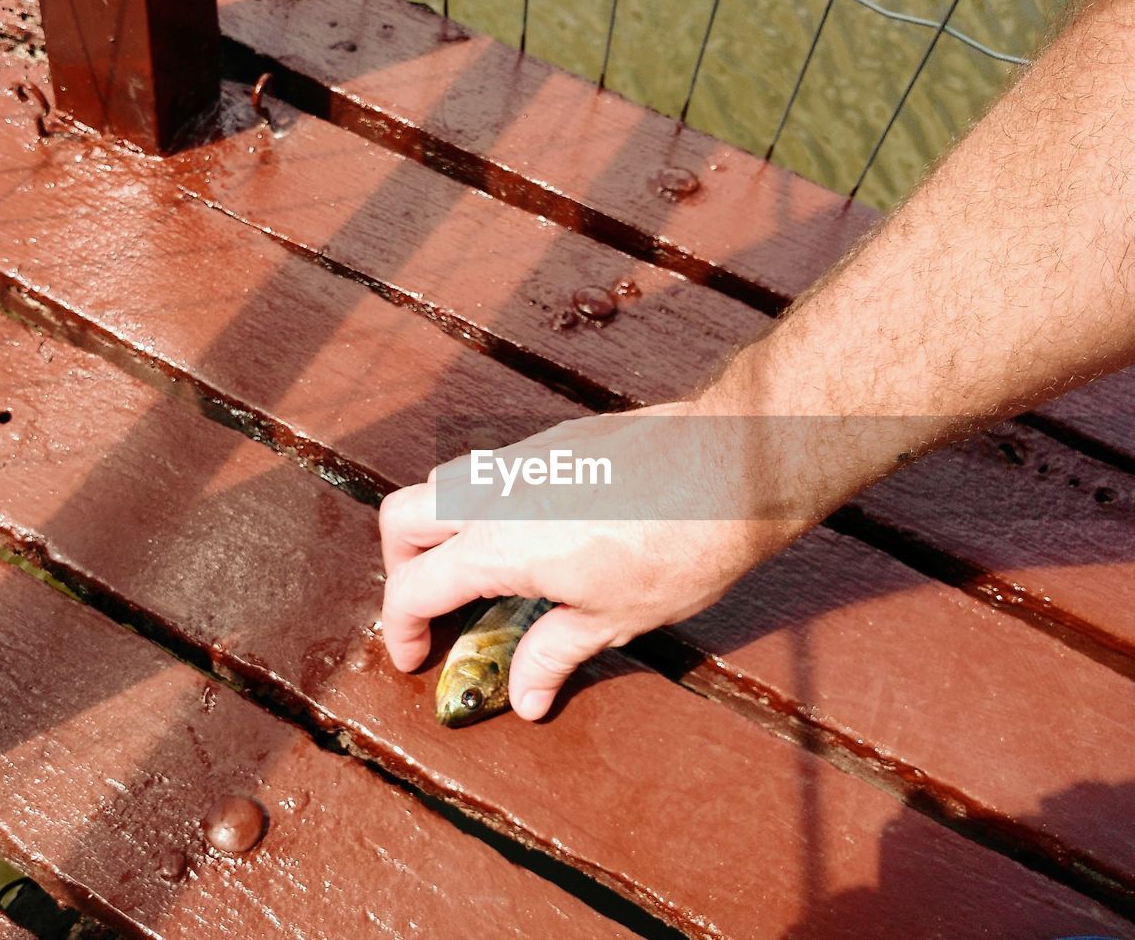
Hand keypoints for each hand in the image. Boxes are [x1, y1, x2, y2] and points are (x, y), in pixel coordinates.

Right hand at [378, 400, 796, 720]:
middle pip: (403, 517)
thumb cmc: (679, 546)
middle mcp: (497, 492)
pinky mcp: (561, 438)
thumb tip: (524, 696)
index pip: (414, 587)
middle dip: (401, 566)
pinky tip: (534, 536)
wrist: (732, 468)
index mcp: (498, 545)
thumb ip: (553, 654)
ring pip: (448, 483)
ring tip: (482, 573)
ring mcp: (527, 456)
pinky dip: (487, 503)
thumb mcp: (612, 619)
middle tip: (432, 607)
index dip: (402, 629)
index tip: (415, 657)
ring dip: (442, 528)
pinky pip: (497, 467)